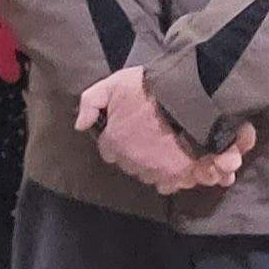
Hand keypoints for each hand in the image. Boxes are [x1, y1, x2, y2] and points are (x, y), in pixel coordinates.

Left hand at [76, 69, 249, 195]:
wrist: (187, 92)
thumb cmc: (150, 87)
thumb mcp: (114, 84)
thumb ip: (90, 102)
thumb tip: (80, 124)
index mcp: (115, 142)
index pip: (108, 150)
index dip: (117, 138)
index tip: (127, 129)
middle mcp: (133, 161)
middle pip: (129, 165)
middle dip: (135, 153)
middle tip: (148, 135)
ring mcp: (157, 170)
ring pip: (149, 175)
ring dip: (153, 165)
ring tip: (164, 148)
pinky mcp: (179, 174)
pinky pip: (171, 184)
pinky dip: (174, 176)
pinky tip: (178, 161)